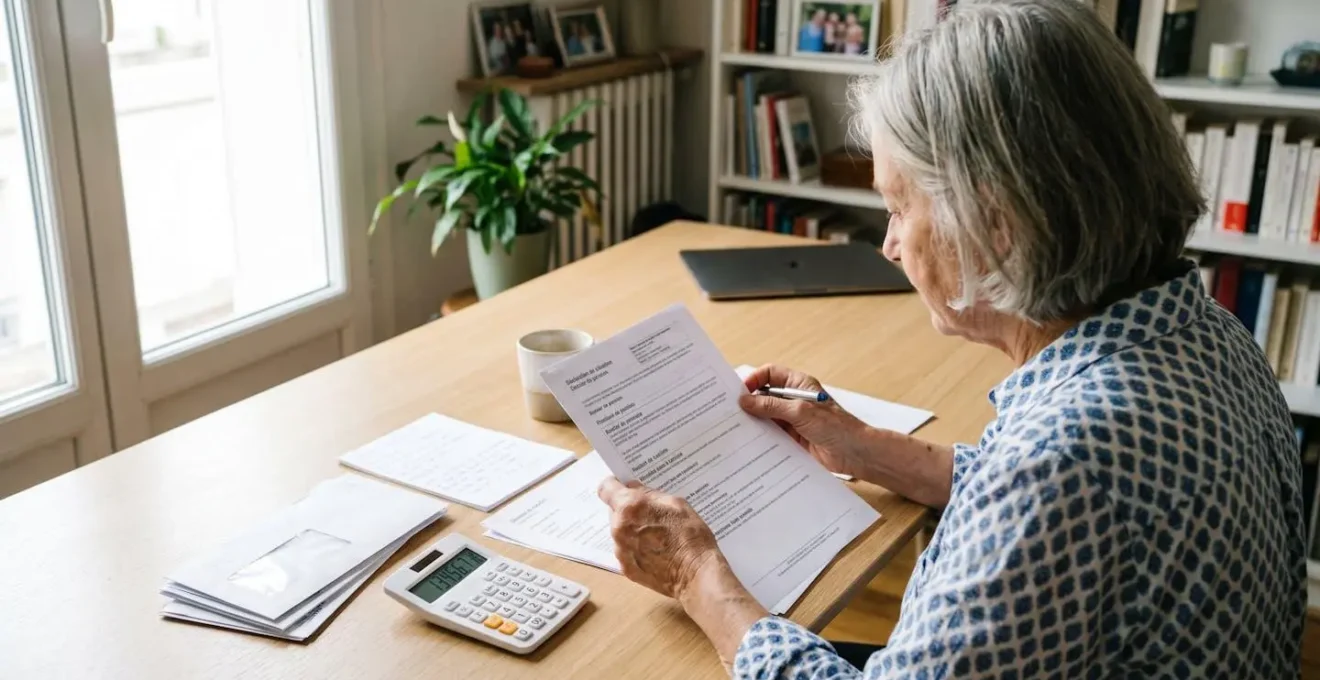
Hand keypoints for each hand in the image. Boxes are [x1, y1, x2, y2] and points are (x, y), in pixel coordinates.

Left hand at [597, 477, 724, 599]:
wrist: (696, 573)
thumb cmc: (690, 536)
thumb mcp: (675, 503)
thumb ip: (649, 494)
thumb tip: (634, 488)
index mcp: (629, 507)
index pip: (606, 488)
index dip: (614, 485)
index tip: (623, 486)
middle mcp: (619, 528)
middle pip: (614, 511)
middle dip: (628, 510)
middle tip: (649, 513)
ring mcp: (621, 551)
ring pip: (620, 532)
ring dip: (632, 530)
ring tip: (656, 535)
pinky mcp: (626, 568)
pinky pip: (626, 551)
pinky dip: (636, 548)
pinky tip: (656, 551)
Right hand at [738, 364, 871, 476]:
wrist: (855, 453)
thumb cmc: (837, 427)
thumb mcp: (800, 412)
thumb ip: (771, 406)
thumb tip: (745, 401)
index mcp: (798, 385)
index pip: (770, 374)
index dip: (754, 379)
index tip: (741, 392)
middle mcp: (793, 400)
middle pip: (764, 395)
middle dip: (749, 402)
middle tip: (731, 410)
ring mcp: (792, 420)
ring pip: (765, 417)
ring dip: (753, 421)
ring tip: (736, 428)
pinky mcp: (792, 438)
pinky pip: (770, 435)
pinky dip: (760, 437)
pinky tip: (750, 443)